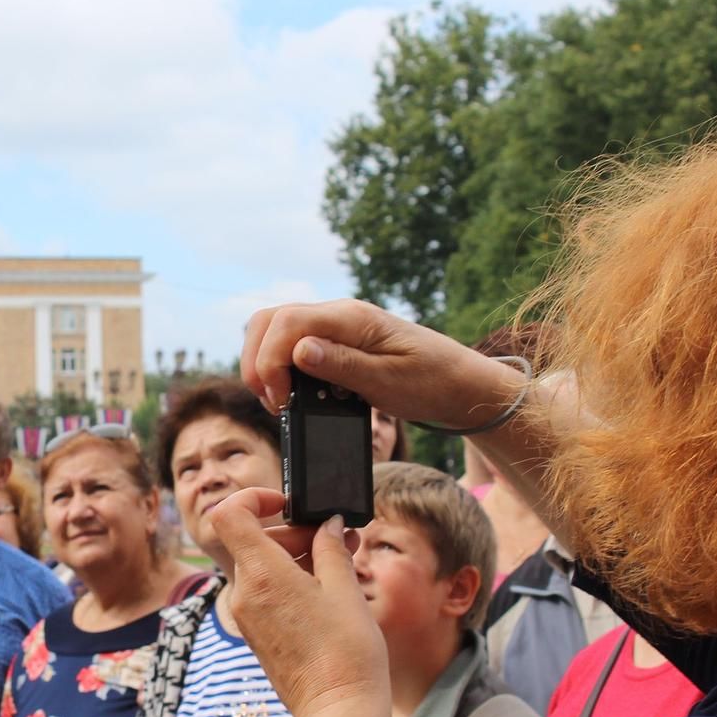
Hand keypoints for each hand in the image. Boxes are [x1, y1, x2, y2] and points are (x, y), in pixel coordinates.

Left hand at [208, 487, 390, 716]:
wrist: (337, 710)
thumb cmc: (346, 651)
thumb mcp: (345, 589)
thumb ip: (330, 548)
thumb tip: (327, 526)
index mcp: (261, 574)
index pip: (228, 515)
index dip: (253, 498)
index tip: (288, 505)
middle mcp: (244, 593)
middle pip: (253, 540)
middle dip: (293, 532)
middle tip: (335, 538)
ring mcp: (247, 616)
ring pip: (262, 567)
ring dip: (296, 555)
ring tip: (340, 559)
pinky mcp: (257, 634)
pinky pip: (266, 592)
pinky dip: (291, 580)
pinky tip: (328, 586)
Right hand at [241, 298, 516, 432]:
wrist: (460, 384)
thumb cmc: (431, 382)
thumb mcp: (388, 382)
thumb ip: (342, 365)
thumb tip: (298, 351)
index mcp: (352, 318)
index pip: (286, 322)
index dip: (269, 362)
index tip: (282, 401)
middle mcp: (339, 314)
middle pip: (269, 320)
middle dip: (257, 361)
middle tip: (274, 402)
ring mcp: (335, 326)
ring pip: (274, 330)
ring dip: (265, 365)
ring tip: (281, 402)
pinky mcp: (335, 341)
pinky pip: (292, 345)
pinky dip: (281, 368)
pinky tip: (295, 396)